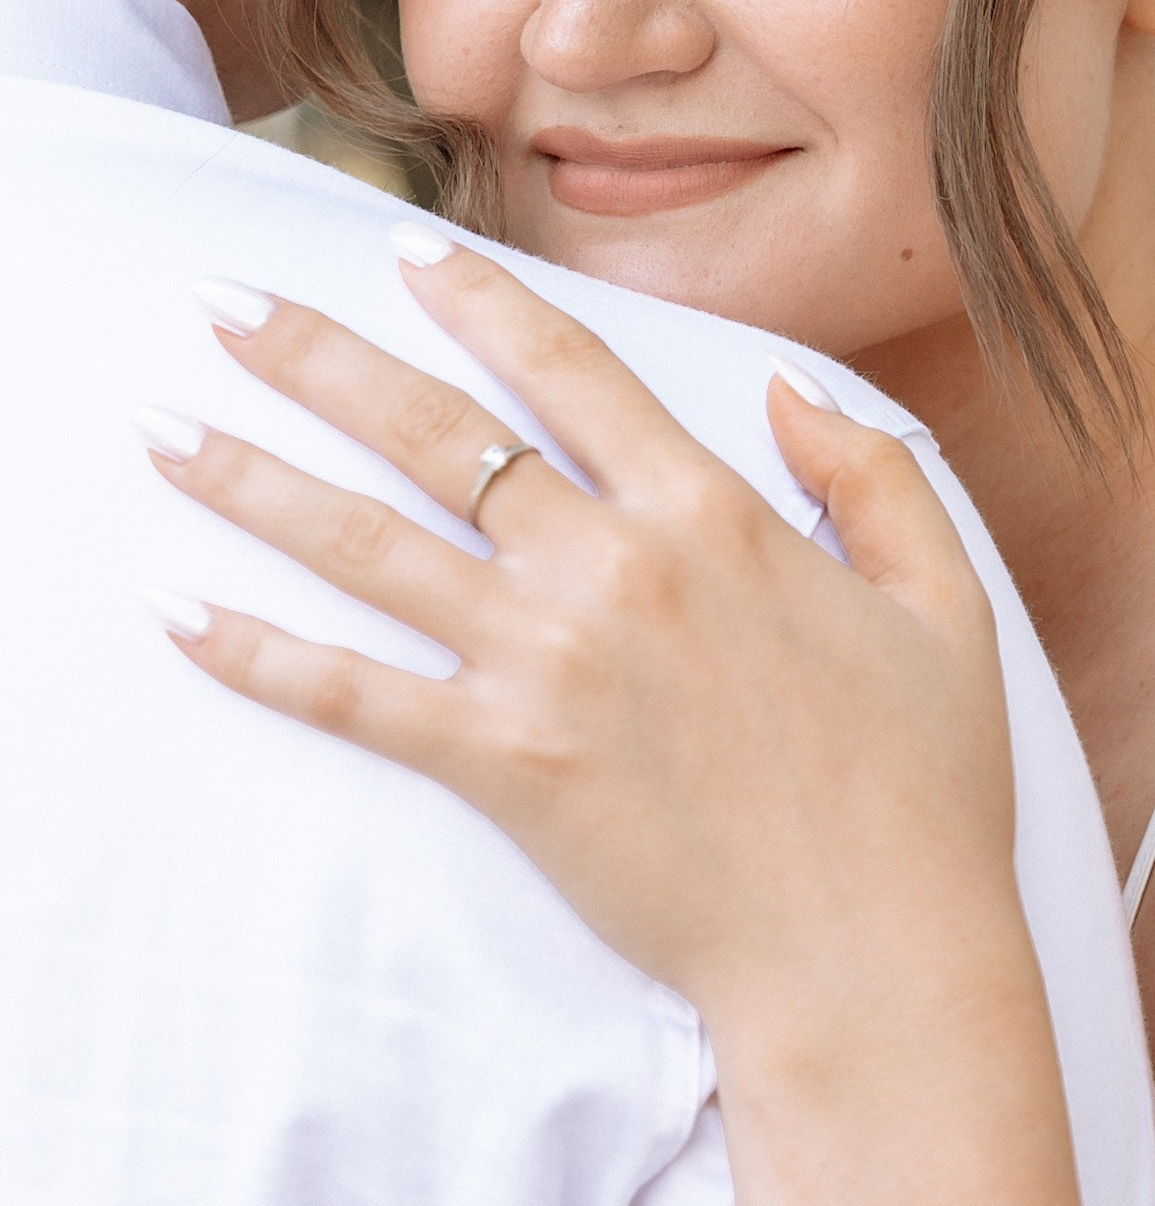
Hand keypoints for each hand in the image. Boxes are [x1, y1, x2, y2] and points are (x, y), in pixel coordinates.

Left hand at [140, 231, 1029, 1074]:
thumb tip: (788, 390)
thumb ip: (876, 475)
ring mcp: (549, 665)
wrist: (873, 955)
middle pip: (436, 431)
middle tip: (219, 304)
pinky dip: (259, 656)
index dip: (477, 298)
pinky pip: (355, 696)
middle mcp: (614, 567)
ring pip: (368, 544)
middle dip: (315, 356)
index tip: (400, 250)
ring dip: (251, 481)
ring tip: (160, 431)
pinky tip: (176, 616)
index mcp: (716, 516)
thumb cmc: (923, 793)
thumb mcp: (944, 607)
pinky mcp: (504, 766)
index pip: (571, 369)